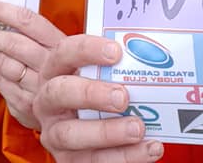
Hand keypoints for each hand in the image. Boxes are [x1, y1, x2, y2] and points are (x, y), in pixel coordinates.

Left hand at [0, 0, 64, 128]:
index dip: (3, 11)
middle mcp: (52, 66)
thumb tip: (3, 15)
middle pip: (14, 44)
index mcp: (62, 45)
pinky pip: (2, 85)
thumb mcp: (62, 49)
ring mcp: (39, 88)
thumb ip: (37, 34)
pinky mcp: (27, 105)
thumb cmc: (65, 71)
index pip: (28, 21)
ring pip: (6, 65)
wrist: (78, 112)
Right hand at [33, 35, 163, 162]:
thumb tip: (154, 52)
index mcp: (54, 73)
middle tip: (123, 97)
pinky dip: (124, 157)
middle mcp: (48, 103)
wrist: (85, 135)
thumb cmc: (97, 97)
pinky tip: (149, 148)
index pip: (63, 53)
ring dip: (107, 132)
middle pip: (59, 92)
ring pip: (70, 134)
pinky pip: (93, 162)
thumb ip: (117, 67)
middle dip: (91, 93)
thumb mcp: (97, 77)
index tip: (116, 52)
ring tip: (138, 128)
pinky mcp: (68, 161)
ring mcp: (55, 134)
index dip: (86, 50)